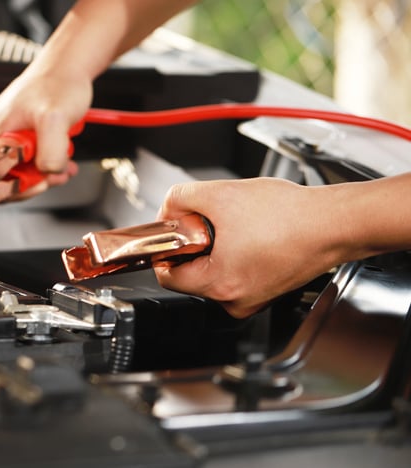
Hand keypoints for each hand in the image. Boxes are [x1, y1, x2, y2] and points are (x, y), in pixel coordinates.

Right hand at [0, 67, 91, 197]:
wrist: (66, 69)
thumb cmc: (56, 84)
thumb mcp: (55, 118)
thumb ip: (51, 151)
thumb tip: (48, 173)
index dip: (21, 188)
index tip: (44, 182)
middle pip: (8, 179)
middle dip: (38, 179)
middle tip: (60, 170)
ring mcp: (2, 138)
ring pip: (21, 172)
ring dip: (46, 171)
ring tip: (65, 160)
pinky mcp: (15, 138)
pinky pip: (28, 162)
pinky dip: (47, 162)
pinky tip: (61, 156)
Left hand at [153, 177, 341, 317]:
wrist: (333, 223)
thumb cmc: (289, 216)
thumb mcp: (220, 194)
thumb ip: (180, 199)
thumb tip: (167, 209)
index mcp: (219, 285)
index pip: (167, 277)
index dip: (165, 249)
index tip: (170, 234)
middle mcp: (235, 302)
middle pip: (191, 275)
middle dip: (194, 246)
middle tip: (207, 223)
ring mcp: (253, 299)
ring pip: (215, 273)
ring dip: (216, 249)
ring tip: (235, 227)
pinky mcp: (267, 291)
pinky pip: (237, 274)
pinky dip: (236, 255)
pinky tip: (251, 236)